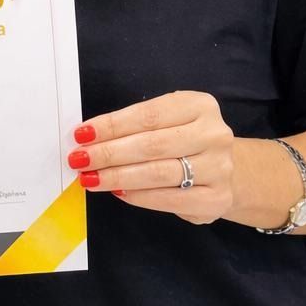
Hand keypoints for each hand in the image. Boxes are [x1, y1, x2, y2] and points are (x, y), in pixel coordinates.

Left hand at [68, 91, 235, 225]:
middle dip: (108, 153)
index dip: (111, 125)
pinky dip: (138, 197)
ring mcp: (219, 168)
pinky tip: (118, 193)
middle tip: (79, 159)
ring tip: (91, 178)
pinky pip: (169, 199)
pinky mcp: (216, 198)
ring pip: (158, 173)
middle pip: (151, 145)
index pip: (147, 115)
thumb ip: (135, 126)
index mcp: (199, 105)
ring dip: (118, 177)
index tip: (82, 134)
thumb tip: (89, 138)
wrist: (226, 170)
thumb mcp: (168, 120)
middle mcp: (214, 135)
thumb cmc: (185, 141)